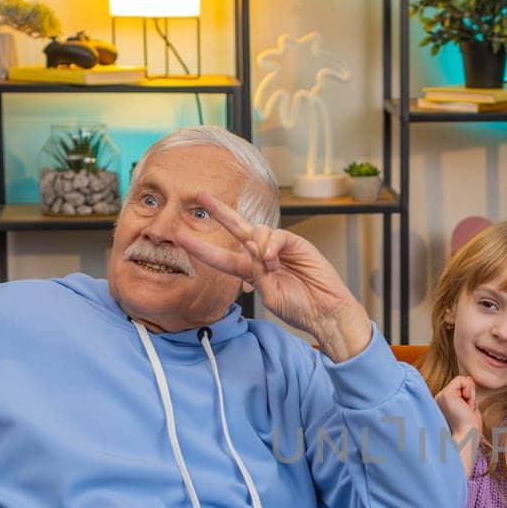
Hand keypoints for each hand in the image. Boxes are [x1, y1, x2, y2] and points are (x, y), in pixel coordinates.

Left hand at [178, 195, 372, 360]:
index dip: (201, 248)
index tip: (180, 239)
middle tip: (202, 196)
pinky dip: (271, 246)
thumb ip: (256, 274)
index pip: (221, 257)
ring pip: (257, 231)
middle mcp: (262, 256)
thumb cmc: (299, 308)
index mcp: (251, 272)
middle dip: (220, 212)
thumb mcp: (269, 296)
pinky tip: (274, 259)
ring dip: (258, 247)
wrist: (325, 311)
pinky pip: (277, 235)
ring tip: (270, 266)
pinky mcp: (296, 243)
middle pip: (237, 228)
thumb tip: (252, 248)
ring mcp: (279, 248)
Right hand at [435, 375, 480, 439]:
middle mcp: (439, 399)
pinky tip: (466, 405)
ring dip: (470, 395)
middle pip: (462, 384)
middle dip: (470, 396)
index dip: (469, 397)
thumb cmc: (470, 429)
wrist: (467, 439)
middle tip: (467, 412)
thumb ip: (468, 395)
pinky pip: (463, 380)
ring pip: (462, 381)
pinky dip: (470, 391)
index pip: (460, 388)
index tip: (467, 413)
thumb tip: (469, 378)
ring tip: (466, 410)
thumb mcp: (470, 408)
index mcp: (443, 404)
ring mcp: (441, 396)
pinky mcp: (446, 395)